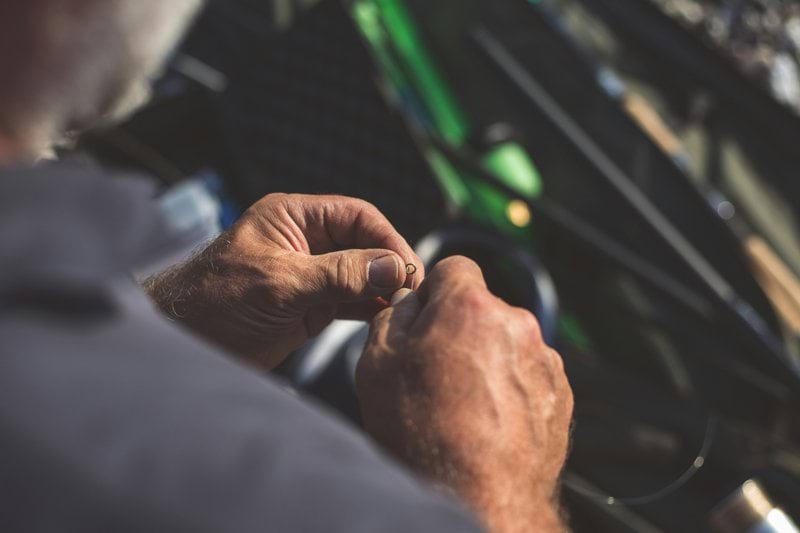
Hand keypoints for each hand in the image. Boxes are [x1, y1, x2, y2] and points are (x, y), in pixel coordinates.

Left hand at [145, 194, 423, 368]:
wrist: (183, 343)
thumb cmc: (215, 301)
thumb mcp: (280, 283)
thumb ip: (338, 273)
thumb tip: (393, 266)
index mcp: (293, 217)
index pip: (356, 215)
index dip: (386, 238)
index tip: (408, 267)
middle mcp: (305, 241)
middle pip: (364, 244)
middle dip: (389, 265)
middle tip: (411, 292)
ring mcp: (308, 274)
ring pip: (361, 273)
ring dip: (382, 288)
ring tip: (404, 307)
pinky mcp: (309, 305)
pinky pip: (350, 299)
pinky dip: (369, 307)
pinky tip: (385, 317)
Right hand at [356, 257, 572, 532]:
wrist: (479, 498)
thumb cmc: (425, 434)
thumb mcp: (378, 365)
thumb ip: (393, 317)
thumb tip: (409, 302)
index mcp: (470, 307)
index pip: (454, 267)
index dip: (435, 291)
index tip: (426, 317)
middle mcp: (516, 324)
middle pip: (481, 308)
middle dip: (460, 329)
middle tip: (436, 372)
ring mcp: (544, 360)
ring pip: (506, 342)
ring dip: (487, 360)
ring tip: (463, 406)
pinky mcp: (560, 394)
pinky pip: (528, 374)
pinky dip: (510, 389)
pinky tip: (488, 421)